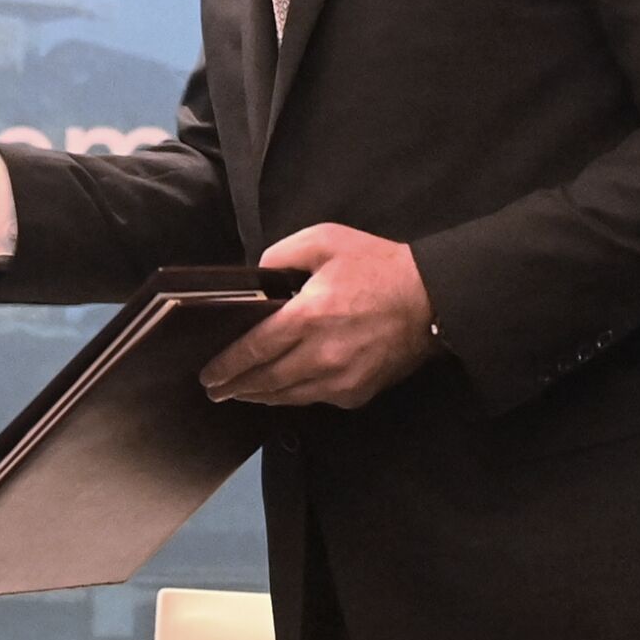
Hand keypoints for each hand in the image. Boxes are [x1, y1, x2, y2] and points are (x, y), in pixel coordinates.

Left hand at [201, 224, 435, 408]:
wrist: (431, 298)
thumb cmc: (376, 265)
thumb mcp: (324, 240)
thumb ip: (281, 255)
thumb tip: (257, 277)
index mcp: (309, 315)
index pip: (255, 348)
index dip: (227, 364)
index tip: (208, 374)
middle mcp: (321, 354)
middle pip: (267, 380)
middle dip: (236, 387)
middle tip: (216, 391)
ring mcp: (341, 379)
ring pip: (289, 396)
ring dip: (261, 397)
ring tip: (242, 393)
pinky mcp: (358, 393)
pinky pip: (316, 398)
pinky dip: (295, 396)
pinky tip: (283, 391)